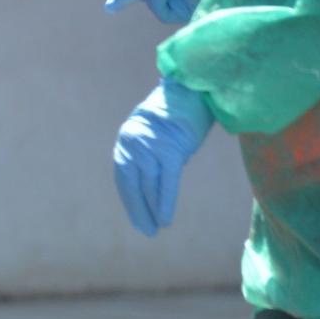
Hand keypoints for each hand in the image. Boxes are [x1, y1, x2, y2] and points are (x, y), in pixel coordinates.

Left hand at [112, 80, 211, 237]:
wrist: (195, 88)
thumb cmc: (179, 112)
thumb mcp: (157, 134)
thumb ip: (149, 155)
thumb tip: (152, 184)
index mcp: (127, 139)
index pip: (124, 177)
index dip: (130, 199)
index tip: (137, 217)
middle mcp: (133, 143)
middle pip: (133, 184)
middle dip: (138, 209)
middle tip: (145, 230)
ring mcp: (150, 147)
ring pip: (149, 186)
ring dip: (152, 210)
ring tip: (155, 228)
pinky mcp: (170, 150)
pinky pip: (166, 182)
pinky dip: (165, 202)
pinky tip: (165, 219)